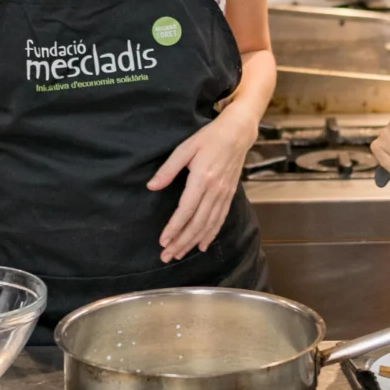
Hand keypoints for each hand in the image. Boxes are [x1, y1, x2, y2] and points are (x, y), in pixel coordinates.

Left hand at [148, 111, 254, 261]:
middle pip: (197, 223)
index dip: (174, 228)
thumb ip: (168, 169)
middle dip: (181, 242)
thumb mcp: (184, 148)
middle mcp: (215, 190)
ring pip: (209, 225)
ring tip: (179, 254)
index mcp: (202, 178)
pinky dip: (211, 235)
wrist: (237, 133)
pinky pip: (220, 219)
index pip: (186, 210)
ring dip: (193, 242)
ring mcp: (224, 194)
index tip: (163, 241)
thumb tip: (152, 186)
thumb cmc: (208, 138)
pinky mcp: (230, 195)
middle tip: (167, 256)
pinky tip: (201, 245)